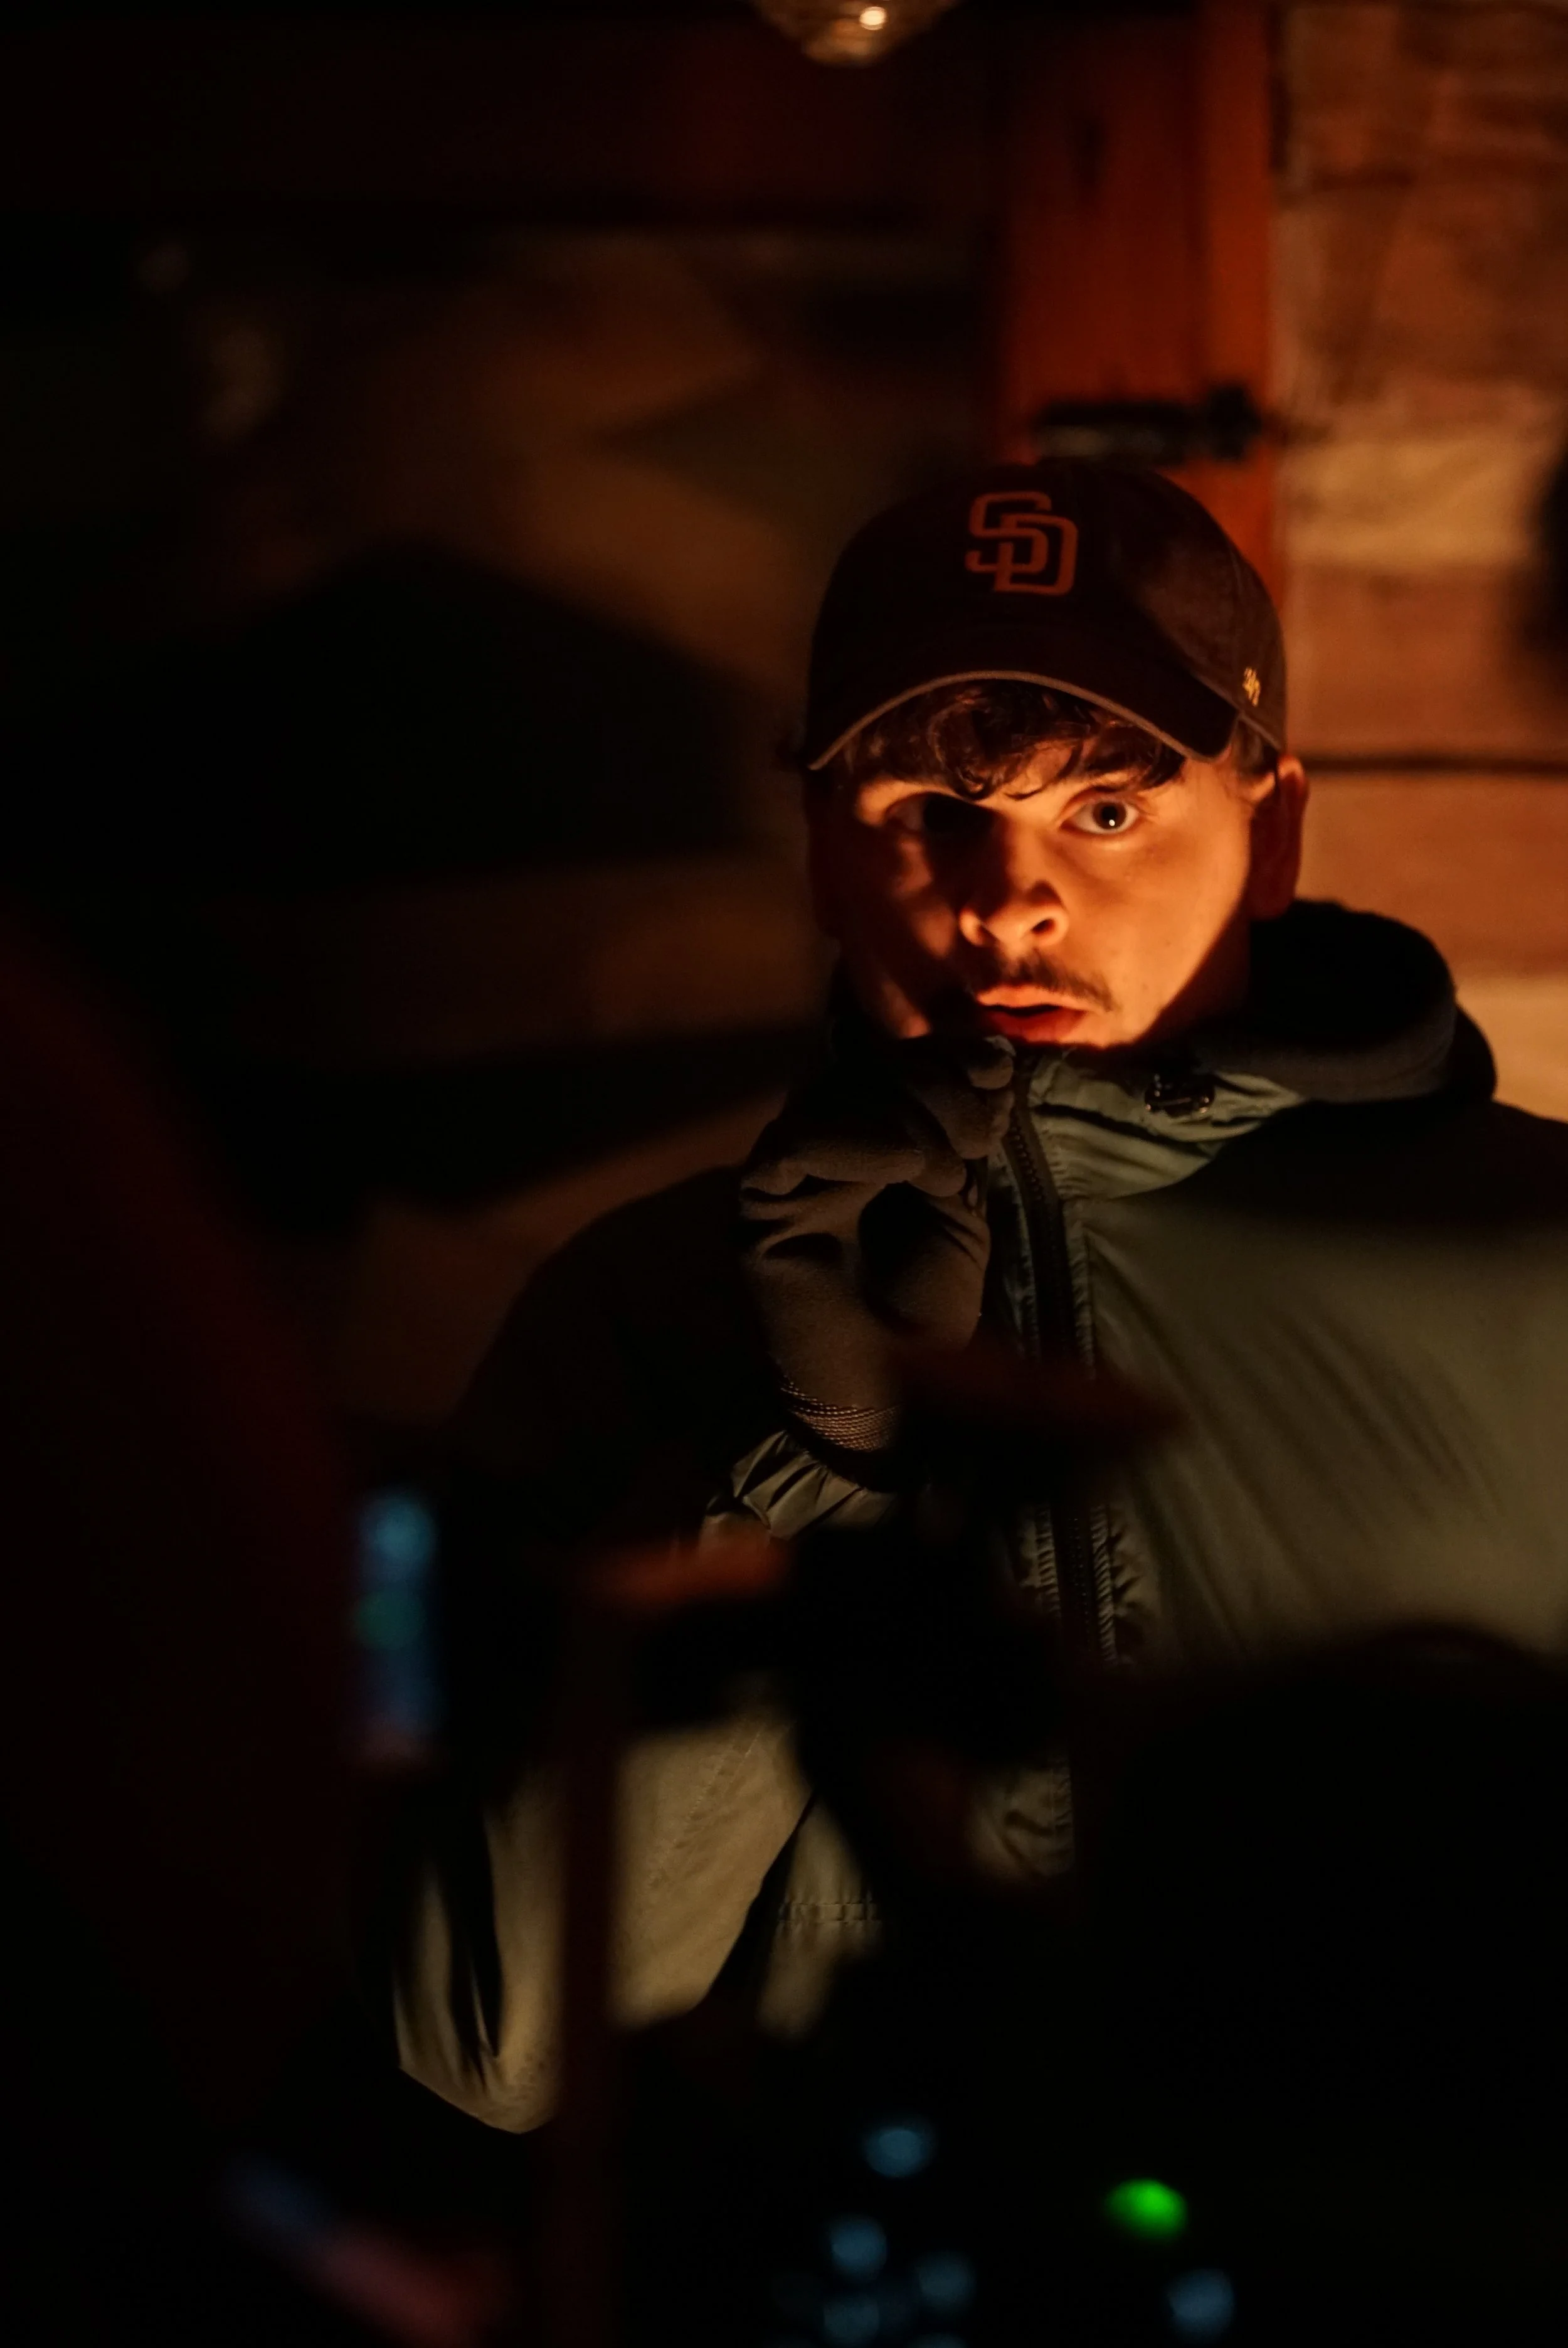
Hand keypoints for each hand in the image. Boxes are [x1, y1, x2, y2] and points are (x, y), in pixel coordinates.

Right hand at [738, 1009, 1014, 1463]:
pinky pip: (793, 1145)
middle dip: (934, 1084)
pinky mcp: (760, 1204)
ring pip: (831, 1096)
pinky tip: (904, 1163)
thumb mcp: (963, 1207)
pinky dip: (853, 1141)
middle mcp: (823, 1145)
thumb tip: (996, 1056)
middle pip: (866, 1071)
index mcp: (872, 1140)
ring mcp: (787, 1173)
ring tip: (943, 1162)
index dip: (950, 1059)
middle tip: (978, 1131)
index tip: (1001, 1076)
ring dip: (902, 1113)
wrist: (884, 1400)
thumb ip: (968, 1136)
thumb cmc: (922, 1312)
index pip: (900, 1067)